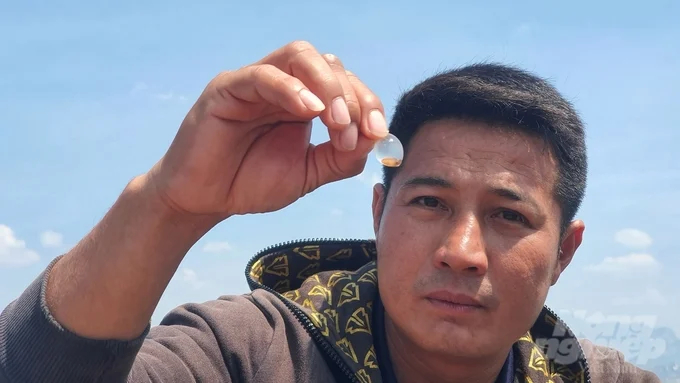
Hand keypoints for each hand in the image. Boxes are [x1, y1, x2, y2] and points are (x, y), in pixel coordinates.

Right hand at [146, 40, 387, 217]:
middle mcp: (283, 85)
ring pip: (299, 55)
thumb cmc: (251, 182)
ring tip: (335, 122)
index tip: (378, 131)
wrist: (205, 201)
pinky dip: (290, 88)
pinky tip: (308, 111)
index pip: (344, 83)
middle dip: (350, 95)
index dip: (367, 102)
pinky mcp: (227, 88)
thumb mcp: (308, 173)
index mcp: (304, 101)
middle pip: (328, 63)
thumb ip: (342, 157)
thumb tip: (376, 137)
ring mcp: (255, 82)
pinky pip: (262, 76)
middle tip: (353, 132)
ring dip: (327, 85)